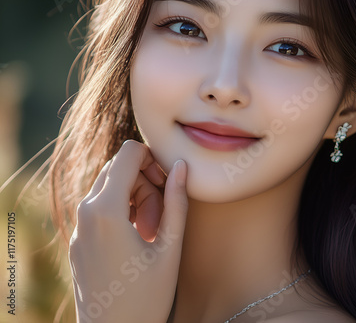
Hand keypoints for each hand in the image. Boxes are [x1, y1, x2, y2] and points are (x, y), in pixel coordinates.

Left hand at [68, 140, 187, 322]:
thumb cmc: (146, 298)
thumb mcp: (169, 248)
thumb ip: (177, 201)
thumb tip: (182, 166)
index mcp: (106, 210)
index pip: (128, 153)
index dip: (153, 159)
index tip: (166, 183)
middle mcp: (85, 213)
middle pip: (118, 168)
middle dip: (144, 181)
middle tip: (161, 214)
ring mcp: (79, 228)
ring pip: (109, 186)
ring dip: (134, 196)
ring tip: (150, 230)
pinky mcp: (78, 241)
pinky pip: (100, 207)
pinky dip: (121, 210)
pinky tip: (136, 238)